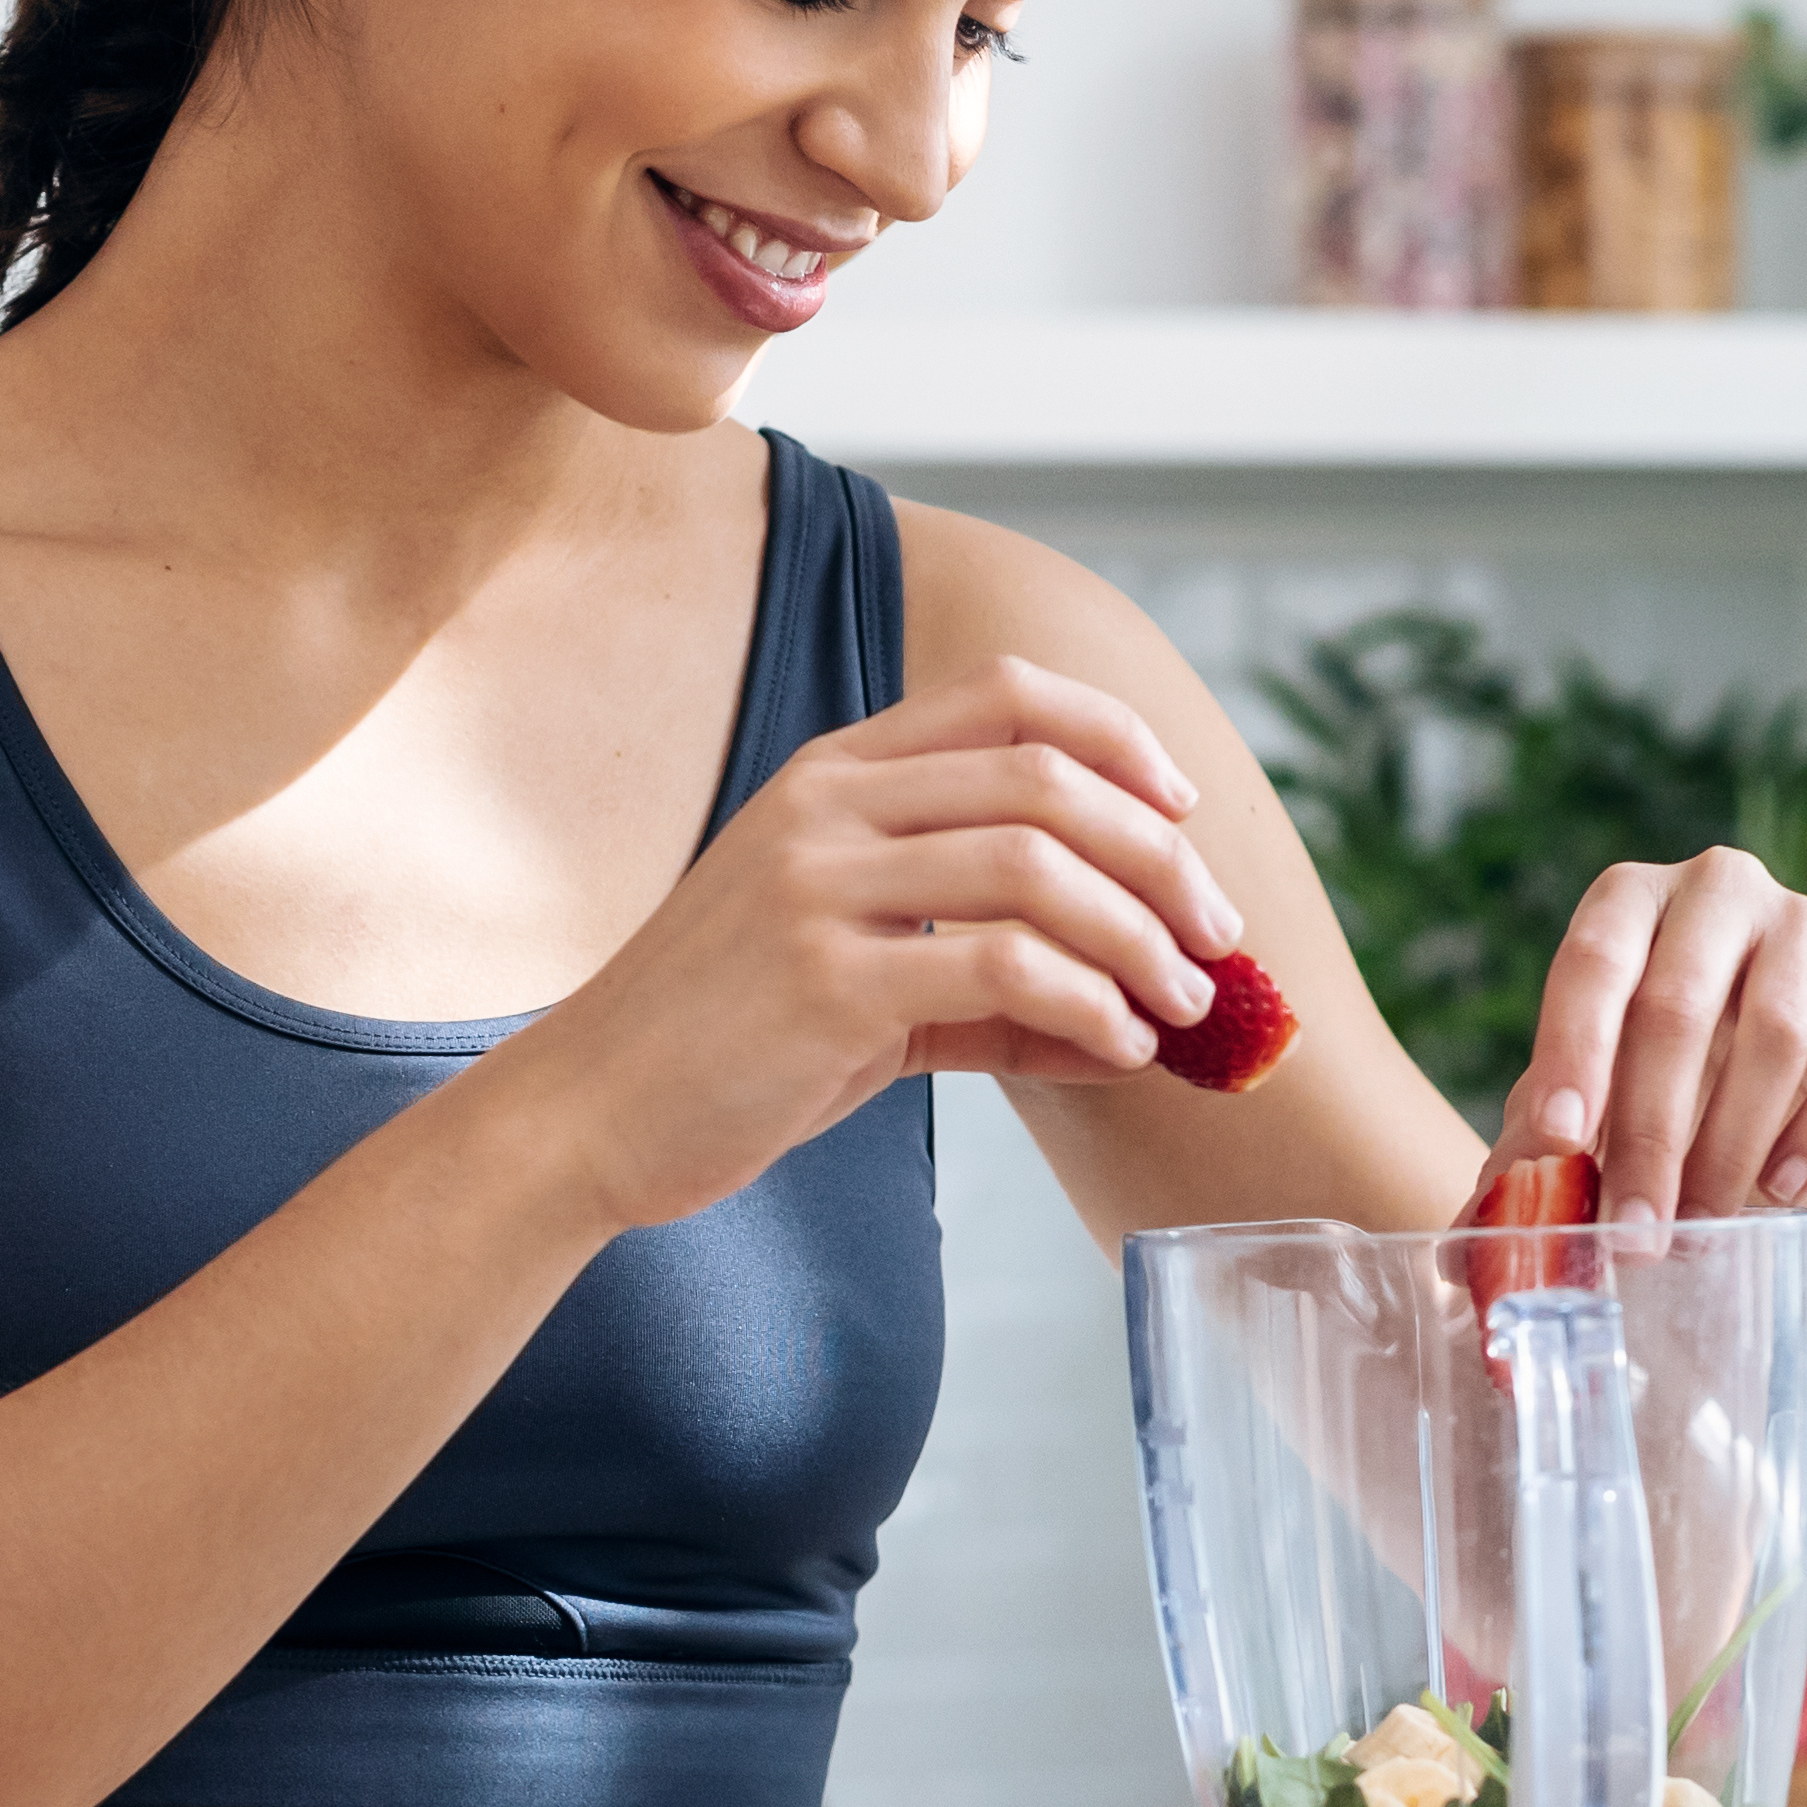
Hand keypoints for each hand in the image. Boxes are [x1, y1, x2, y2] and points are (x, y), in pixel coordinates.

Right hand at [494, 656, 1248, 1230]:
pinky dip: (1091, 1009)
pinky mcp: (825, 982)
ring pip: (1039, 870)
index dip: (1120, 738)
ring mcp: (819, 888)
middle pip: (1048, 777)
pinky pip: (1003, 970)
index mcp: (834, 773)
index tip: (1184, 813)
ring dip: (1143, 940)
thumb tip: (1125, 1022)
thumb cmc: (728, 1044)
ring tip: (1186, 1005)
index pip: (1009, 694)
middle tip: (1218, 935)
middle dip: (1163, 858)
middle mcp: (827, 806)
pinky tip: (1120, 1049)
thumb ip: (984, 979)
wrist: (588, 1111)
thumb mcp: (855, 973)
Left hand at [1505, 848, 1806, 1218]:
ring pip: (1775, 1031)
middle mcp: (1720, 889)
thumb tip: (1473, 1243)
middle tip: (1632, 1233)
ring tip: (1697, 1228)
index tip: (1558, 1142)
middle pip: (1680, 1006)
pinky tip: (1783, 1188)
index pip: (1593, 961)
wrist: (1748, 1061)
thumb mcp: (1579, 1094)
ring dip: (1731, 1146)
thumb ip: (1530, 1151)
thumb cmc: (1641, 1071)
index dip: (1573, 1051)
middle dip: (1649, 1134)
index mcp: (1629, 899)